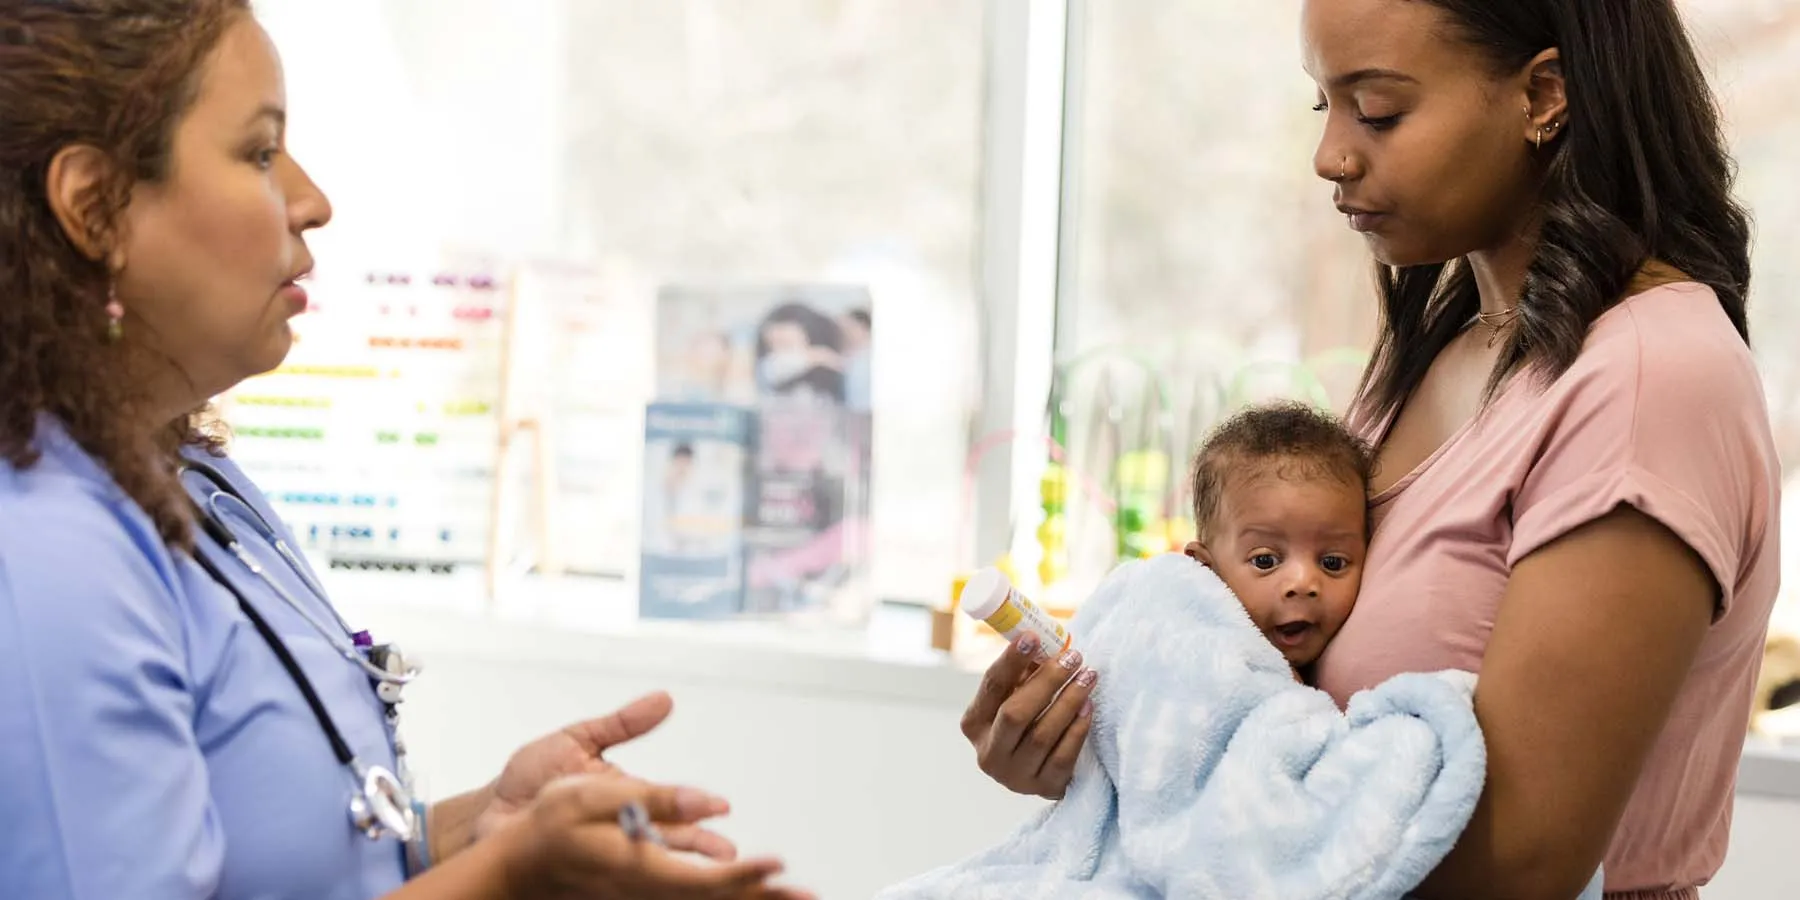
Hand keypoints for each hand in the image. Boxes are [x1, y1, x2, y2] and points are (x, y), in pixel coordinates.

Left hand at [473, 692, 733, 860]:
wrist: (486, 812)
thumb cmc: (528, 777)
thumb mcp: (577, 740)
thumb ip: (622, 723)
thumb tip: (665, 699)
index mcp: (624, 795)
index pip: (667, 803)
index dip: (694, 810)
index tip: (720, 810)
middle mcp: (618, 826)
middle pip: (666, 839)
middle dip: (697, 847)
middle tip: (725, 857)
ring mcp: (600, 850)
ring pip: (645, 862)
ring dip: (670, 869)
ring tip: (696, 877)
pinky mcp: (581, 870)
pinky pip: (611, 879)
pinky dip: (632, 883)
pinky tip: (651, 889)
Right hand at [497, 773, 813, 899]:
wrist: (514, 867)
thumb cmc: (546, 827)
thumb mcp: (590, 793)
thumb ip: (651, 797)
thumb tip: (704, 800)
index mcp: (637, 868)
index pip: (704, 878)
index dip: (746, 874)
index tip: (779, 865)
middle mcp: (646, 891)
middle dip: (765, 897)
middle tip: (809, 894)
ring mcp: (644, 898)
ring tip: (793, 897)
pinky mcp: (643, 895)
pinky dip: (724, 898)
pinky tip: (747, 895)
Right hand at [960, 633, 1096, 799]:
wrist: (1039, 770)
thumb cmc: (1028, 722)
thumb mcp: (1015, 697)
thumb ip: (1024, 674)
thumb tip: (1045, 642)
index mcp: (975, 724)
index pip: (992, 687)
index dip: (1012, 661)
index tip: (1033, 637)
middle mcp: (989, 754)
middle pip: (1016, 714)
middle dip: (1047, 682)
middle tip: (1073, 658)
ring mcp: (1015, 776)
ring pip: (1042, 735)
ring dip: (1068, 702)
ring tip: (1088, 677)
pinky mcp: (1044, 788)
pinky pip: (1063, 757)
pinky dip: (1078, 729)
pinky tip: (1088, 707)